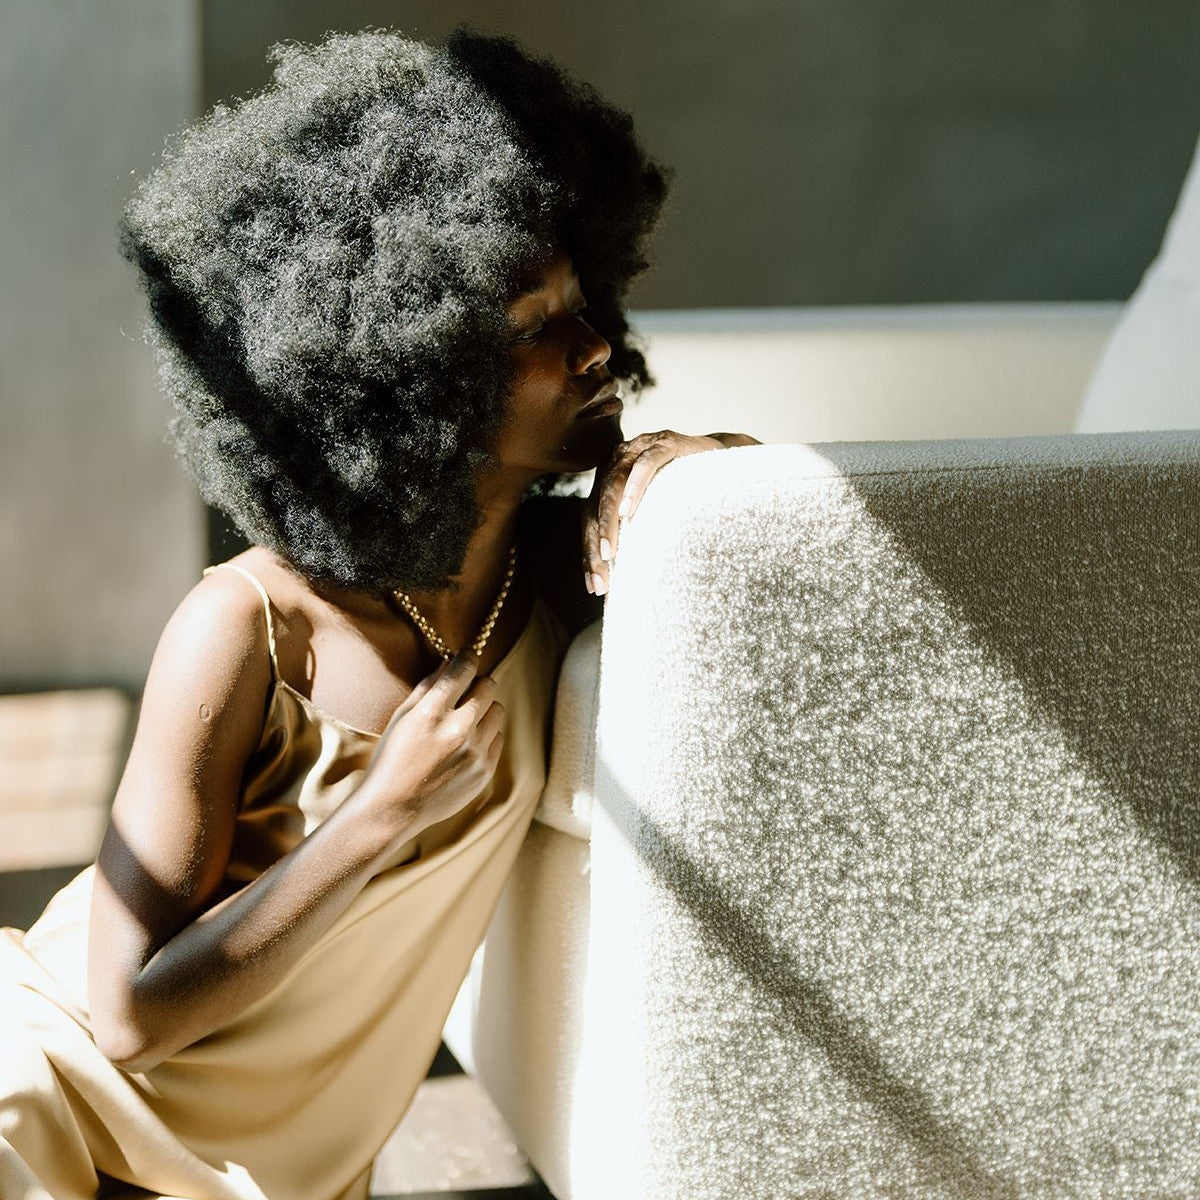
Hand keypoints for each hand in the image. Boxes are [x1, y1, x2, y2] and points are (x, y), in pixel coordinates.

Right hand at [355, 649, 505, 846]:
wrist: (393, 809)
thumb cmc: (391, 759)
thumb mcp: (401, 717)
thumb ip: (427, 686)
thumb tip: (450, 661)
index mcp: (431, 713)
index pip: (462, 670)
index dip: (467, 657)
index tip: (467, 654)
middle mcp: (457, 730)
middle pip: (488, 687)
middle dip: (478, 682)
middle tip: (466, 689)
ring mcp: (474, 753)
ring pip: (497, 711)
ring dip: (484, 708)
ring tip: (466, 718)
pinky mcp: (484, 771)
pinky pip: (498, 738)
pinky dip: (486, 735)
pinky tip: (466, 743)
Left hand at [581, 430, 760, 594]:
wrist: (723, 459)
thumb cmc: (685, 491)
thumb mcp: (652, 514)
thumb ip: (632, 532)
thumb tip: (617, 578)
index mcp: (608, 479)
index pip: (589, 518)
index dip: (589, 553)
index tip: (594, 588)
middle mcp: (617, 461)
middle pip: (595, 505)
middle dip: (596, 544)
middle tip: (601, 578)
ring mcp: (640, 448)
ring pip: (613, 485)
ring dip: (608, 521)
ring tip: (609, 553)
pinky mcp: (665, 442)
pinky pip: (645, 464)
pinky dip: (634, 487)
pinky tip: (628, 511)